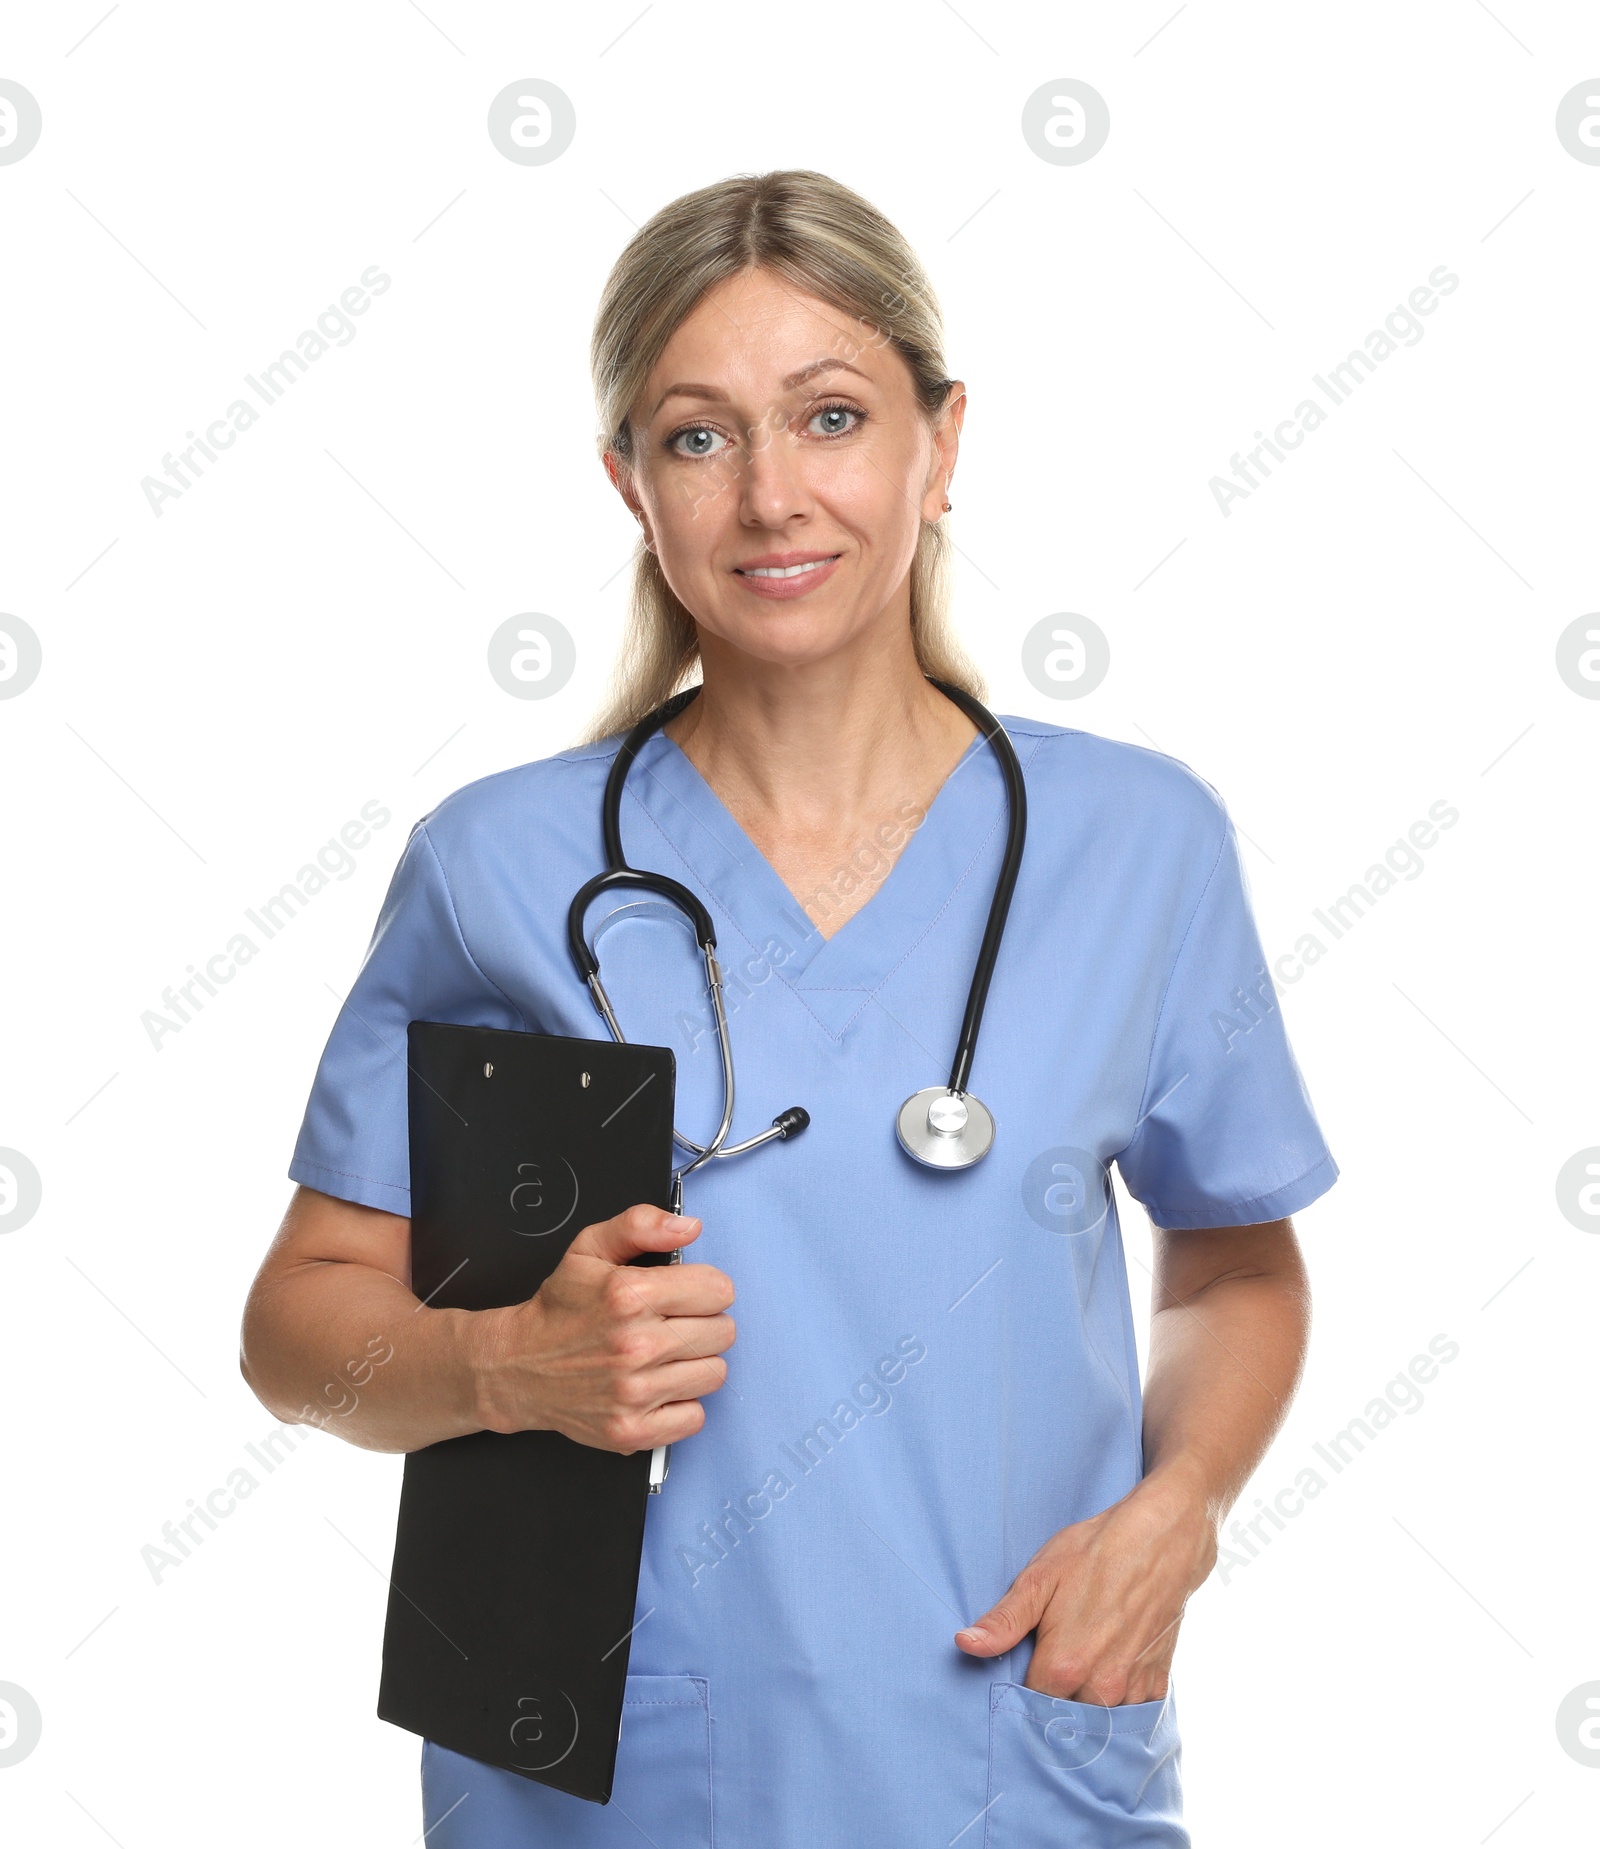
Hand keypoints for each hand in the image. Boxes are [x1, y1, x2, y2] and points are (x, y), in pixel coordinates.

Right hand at [471, 1204, 735, 1452]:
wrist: (517, 1367)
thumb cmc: (559, 1308)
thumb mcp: (589, 1248)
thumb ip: (641, 1225)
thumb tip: (689, 1228)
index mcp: (628, 1295)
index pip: (719, 1290)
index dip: (705, 1287)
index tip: (685, 1294)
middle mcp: (634, 1346)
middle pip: (723, 1332)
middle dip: (703, 1323)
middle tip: (671, 1324)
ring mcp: (633, 1393)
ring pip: (714, 1373)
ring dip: (695, 1363)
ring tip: (664, 1355)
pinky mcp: (632, 1431)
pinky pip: (695, 1418)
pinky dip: (681, 1404)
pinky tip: (657, 1387)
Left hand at [954, 1473, 1216, 1703]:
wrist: (1160, 1539)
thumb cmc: (1095, 1552)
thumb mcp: (1040, 1578)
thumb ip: (1003, 1621)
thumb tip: (964, 1644)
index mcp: (1063, 1667)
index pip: (1027, 1705)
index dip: (1021, 1690)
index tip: (1021, 1672)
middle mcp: (1100, 1690)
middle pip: (1063, 1718)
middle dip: (1053, 1701)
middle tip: (1051, 1666)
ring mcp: (1132, 1691)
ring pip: (1097, 1721)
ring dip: (1085, 1706)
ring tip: (1081, 1667)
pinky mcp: (1157, 1685)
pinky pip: (1130, 1715)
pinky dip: (1118, 1703)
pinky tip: (1110, 1670)